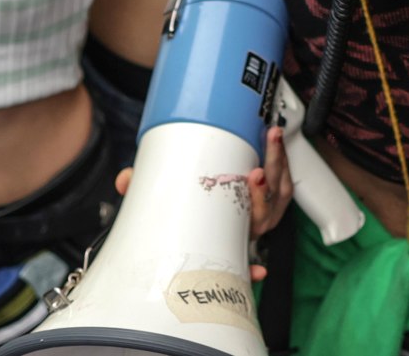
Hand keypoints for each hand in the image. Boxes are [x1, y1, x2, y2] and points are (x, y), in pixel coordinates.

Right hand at [114, 125, 290, 280]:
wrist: (207, 200)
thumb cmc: (188, 208)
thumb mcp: (163, 203)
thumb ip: (143, 191)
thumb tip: (125, 181)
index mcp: (225, 242)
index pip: (239, 259)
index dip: (251, 271)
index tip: (259, 271)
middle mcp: (247, 232)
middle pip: (264, 217)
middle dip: (263, 195)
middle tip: (256, 173)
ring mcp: (263, 214)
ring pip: (278, 196)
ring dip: (277, 166)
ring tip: (270, 138)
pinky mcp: (273, 195)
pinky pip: (283, 181)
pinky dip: (281, 160)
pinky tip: (273, 140)